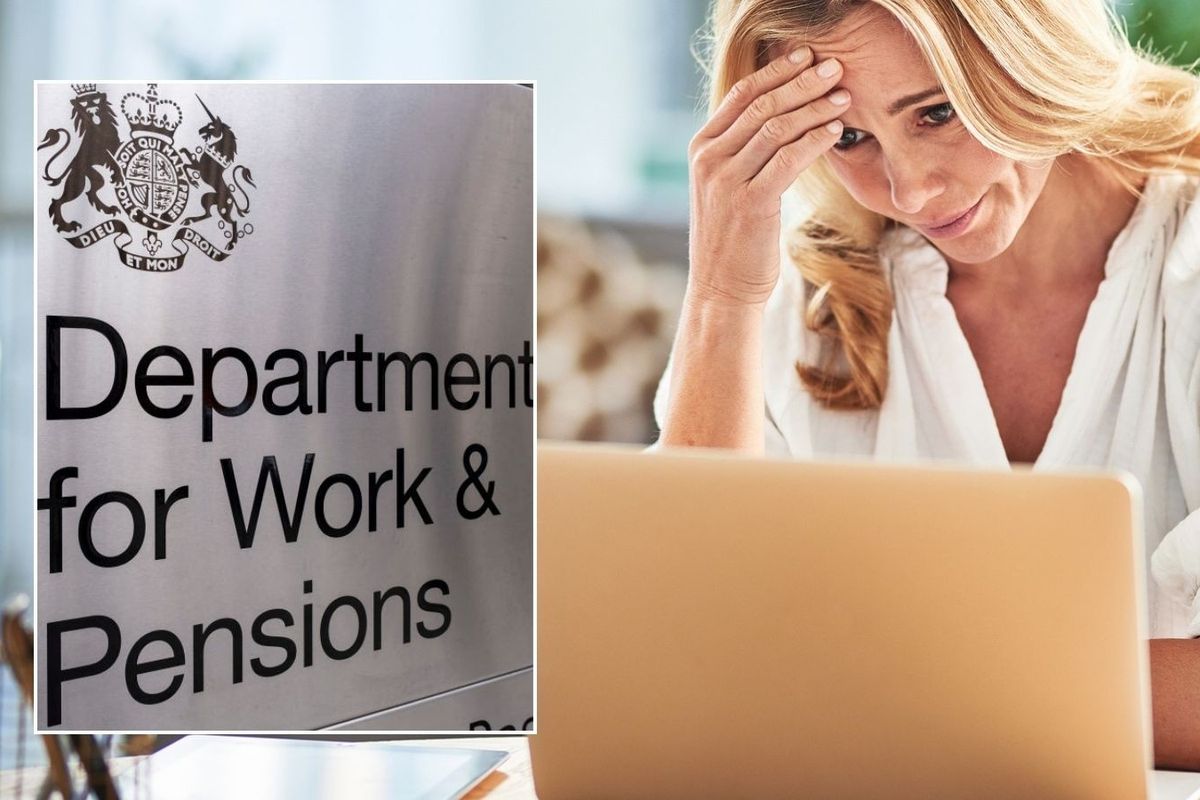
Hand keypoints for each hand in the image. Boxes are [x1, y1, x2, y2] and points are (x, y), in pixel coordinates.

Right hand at [687, 47, 848, 307]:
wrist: (721, 289)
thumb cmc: (732, 239)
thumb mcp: (726, 188)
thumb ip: (743, 152)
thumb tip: (783, 117)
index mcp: (701, 149)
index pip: (741, 94)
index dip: (776, 71)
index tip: (806, 57)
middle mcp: (709, 160)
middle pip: (762, 104)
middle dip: (802, 82)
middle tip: (834, 68)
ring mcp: (726, 181)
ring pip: (777, 127)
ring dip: (815, 108)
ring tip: (843, 96)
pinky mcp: (750, 203)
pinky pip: (788, 159)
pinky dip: (815, 140)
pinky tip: (835, 131)